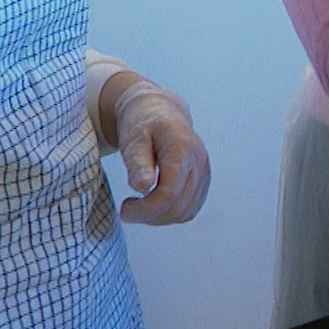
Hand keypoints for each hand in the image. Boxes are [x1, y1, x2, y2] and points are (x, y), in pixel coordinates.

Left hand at [112, 78, 210, 225]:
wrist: (160, 111)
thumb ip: (137, 162)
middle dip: (149, 215)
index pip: (168, 194)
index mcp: (181, 149)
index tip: (124, 209)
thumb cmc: (142, 124)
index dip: (145, 209)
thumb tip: (142, 187)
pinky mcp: (203, 181)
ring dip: (160, 217)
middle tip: (127, 210)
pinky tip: (154, 204)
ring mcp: (204, 173)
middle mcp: (199, 162)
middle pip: (177, 207)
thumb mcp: (133, 138)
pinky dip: (170, 214)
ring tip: (140, 206)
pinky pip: (189, 209)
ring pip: (185, 212)